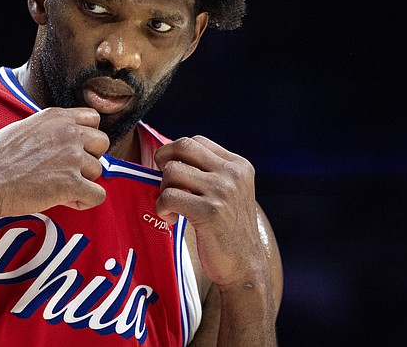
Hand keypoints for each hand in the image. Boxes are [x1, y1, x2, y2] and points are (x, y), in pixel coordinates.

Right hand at [0, 107, 108, 218]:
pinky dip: (85, 201)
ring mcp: (72, 158)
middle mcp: (69, 133)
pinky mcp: (71, 184)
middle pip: (102, 143)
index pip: (93, 118)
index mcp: (57, 117)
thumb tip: (59, 136)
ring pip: (98, 171)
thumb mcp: (24, 127)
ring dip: (83, 181)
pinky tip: (67, 201)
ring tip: (60, 187)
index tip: (75, 148)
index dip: (87, 136)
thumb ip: (48, 128)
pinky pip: (97, 195)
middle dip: (89, 158)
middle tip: (69, 170)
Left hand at [154, 136, 267, 288]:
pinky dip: (162, 208)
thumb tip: (166, 155)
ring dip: (163, 189)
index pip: (196, 141)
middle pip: (183, 146)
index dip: (175, 152)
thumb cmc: (227, 228)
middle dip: (163, 160)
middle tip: (162, 182)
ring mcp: (222, 191)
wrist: (244, 265)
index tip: (171, 171)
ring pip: (172, 171)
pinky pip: (169, 196)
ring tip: (171, 207)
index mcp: (238, 165)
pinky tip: (172, 219)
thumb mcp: (229, 191)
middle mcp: (232, 174)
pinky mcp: (209, 212)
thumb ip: (208, 171)